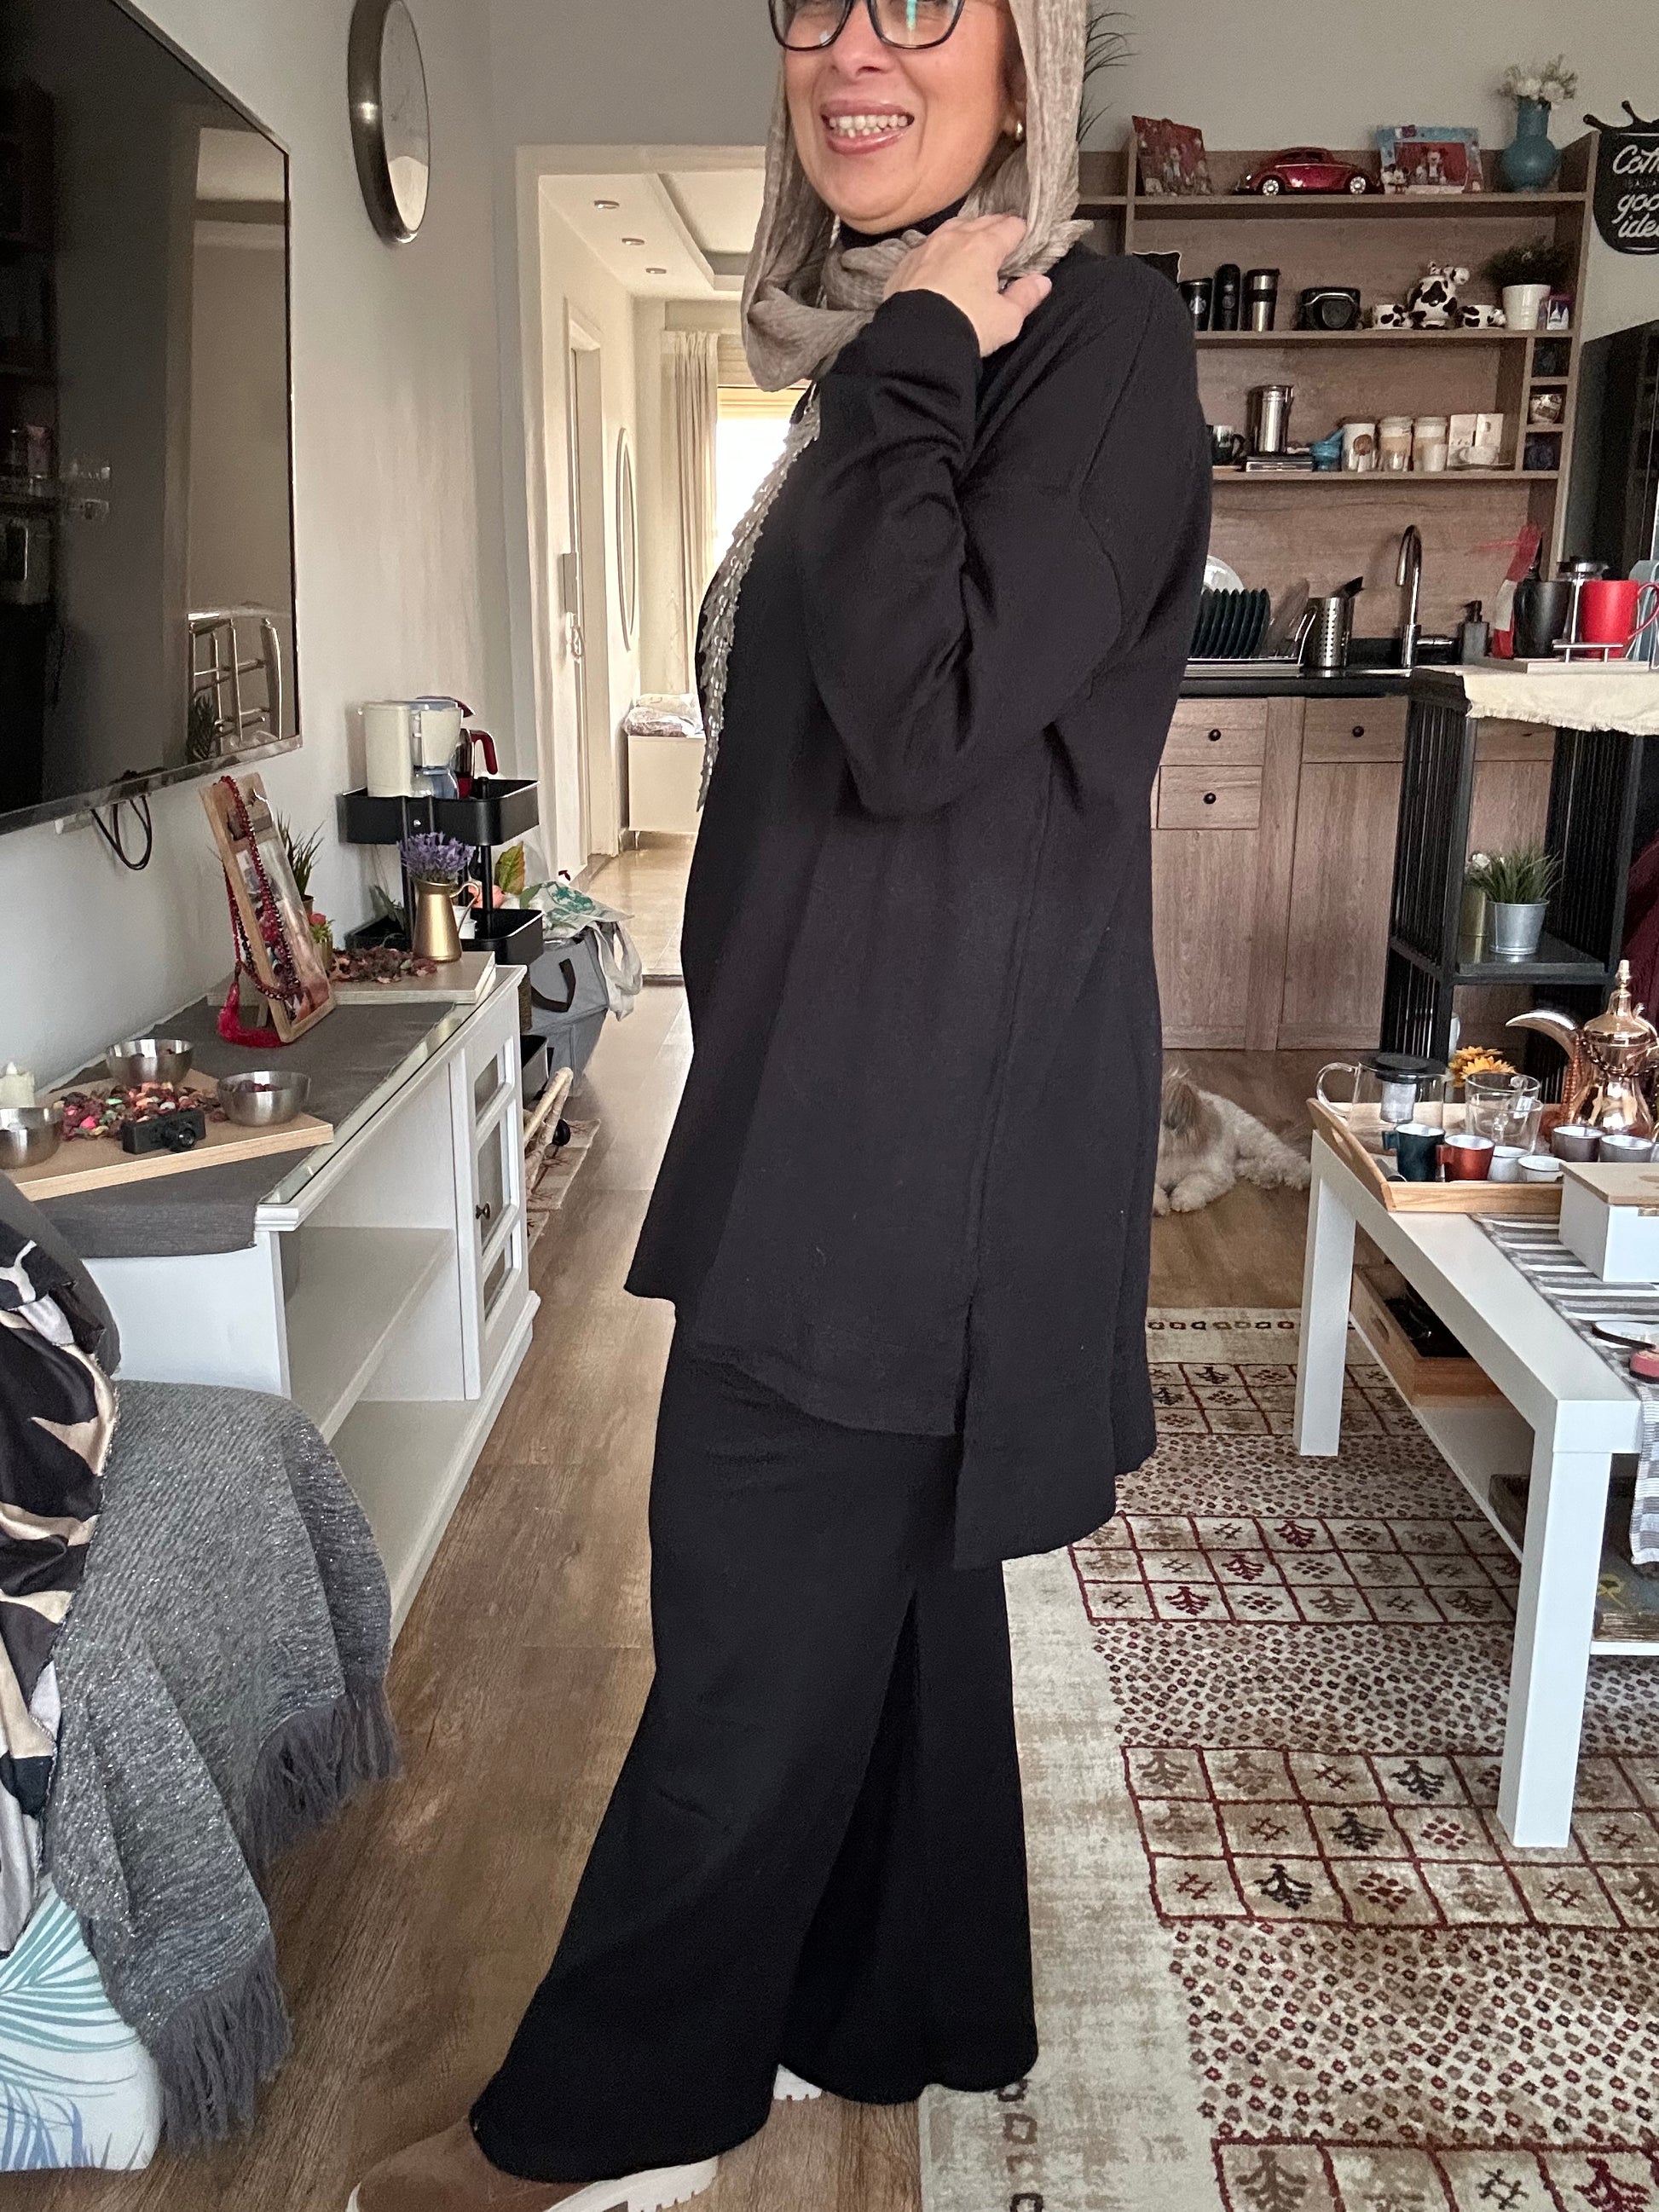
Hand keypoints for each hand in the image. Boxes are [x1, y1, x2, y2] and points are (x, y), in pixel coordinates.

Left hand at [883, 214, 1051, 356]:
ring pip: (951, 228)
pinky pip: (926, 246)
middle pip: (980, 222)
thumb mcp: (1006, 319)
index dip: (1020, 230)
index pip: (1009, 228)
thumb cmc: (967, 326)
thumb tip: (1042, 282)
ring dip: (964, 230)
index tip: (1025, 234)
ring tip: (971, 237)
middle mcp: (954, 239)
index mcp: (984, 246)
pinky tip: (939, 257)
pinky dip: (938, 248)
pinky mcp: (904, 264)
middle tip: (1003, 231)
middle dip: (994, 225)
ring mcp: (926, 248)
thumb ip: (1025, 297)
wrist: (915, 342)